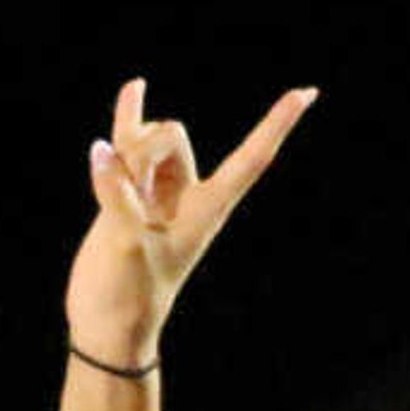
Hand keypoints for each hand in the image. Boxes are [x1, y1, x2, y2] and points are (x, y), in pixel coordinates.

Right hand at [65, 77, 318, 370]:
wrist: (107, 325)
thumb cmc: (130, 297)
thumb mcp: (126, 245)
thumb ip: (117, 194)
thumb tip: (103, 149)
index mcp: (207, 209)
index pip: (252, 158)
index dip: (277, 124)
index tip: (306, 92)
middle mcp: (185, 194)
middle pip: (173, 136)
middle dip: (144, 148)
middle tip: (124, 192)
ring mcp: (154, 191)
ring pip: (147, 138)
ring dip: (125, 146)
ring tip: (108, 186)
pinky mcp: (125, 192)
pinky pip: (128, 143)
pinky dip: (130, 115)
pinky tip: (137, 85)